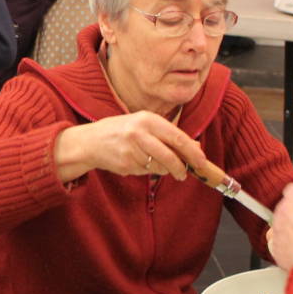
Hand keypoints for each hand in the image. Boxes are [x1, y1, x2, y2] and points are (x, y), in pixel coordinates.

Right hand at [51, 111, 208, 183]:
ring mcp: (131, 149)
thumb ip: (169, 135)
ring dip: (162, 170)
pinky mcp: (125, 163)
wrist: (90, 141)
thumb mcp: (145, 126)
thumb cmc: (121, 131)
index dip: (193, 152)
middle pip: (170, 156)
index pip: (178, 138)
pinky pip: (145, 171)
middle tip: (185, 174)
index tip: (202, 162)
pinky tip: (135, 161)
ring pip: (159, 166)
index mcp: (147, 119)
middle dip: (181, 168)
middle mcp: (139, 132)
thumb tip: (195, 148)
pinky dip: (146, 170)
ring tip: (152, 162)